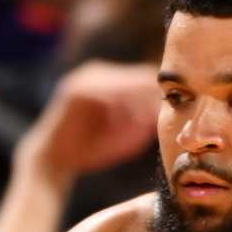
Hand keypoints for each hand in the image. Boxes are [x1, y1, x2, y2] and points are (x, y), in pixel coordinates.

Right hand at [21, 62, 159, 183]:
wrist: (54, 159)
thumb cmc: (93, 148)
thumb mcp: (128, 133)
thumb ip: (147, 121)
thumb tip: (169, 111)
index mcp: (113, 79)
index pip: (147, 78)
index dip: (164, 96)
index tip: (177, 115)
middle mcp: (100, 72)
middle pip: (140, 77)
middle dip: (153, 99)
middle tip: (164, 119)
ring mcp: (86, 78)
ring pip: (126, 84)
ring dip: (139, 104)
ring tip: (145, 125)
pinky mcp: (75, 90)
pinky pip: (106, 93)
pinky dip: (121, 107)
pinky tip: (128, 124)